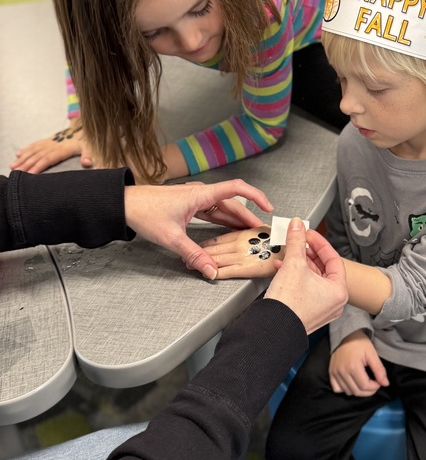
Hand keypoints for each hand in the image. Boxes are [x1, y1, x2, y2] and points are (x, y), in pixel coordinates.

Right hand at [12, 120, 92, 172]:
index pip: (48, 159)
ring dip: (23, 158)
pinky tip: (18, 154)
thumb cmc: (87, 140)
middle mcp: (53, 145)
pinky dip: (26, 149)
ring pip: (33, 150)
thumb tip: (87, 163)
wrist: (84, 126)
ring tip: (13, 166)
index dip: (39, 166)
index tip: (30, 174)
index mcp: (63, 149)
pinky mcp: (49, 139)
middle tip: (16, 173)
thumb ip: (88, 155)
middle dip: (26, 164)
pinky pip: (35, 144)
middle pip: (37, 156)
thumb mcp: (90, 147)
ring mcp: (50, 142)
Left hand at [123, 179, 273, 280]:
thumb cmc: (144, 212)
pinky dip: (223, 221)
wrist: (123, 204)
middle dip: (249, 217)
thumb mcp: (171, 237)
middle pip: (233, 203)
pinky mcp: (189, 205)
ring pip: (223, 208)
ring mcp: (195, 199)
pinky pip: (212, 212)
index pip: (236, 189)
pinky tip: (229, 230)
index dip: (256, 196)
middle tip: (261, 232)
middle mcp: (200, 194)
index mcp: (200, 194)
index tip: (268, 207)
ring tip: (249, 233)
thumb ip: (194, 255)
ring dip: (237, 220)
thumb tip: (210, 270)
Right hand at [264, 219, 346, 333]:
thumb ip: (297, 242)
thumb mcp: (294, 265)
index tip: (309, 234)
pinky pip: (306, 289)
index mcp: (339, 291)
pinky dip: (296, 277)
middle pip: (324, 268)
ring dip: (300, 264)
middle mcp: (334, 302)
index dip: (320, 243)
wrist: (272, 329)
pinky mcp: (308, 313)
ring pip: (313, 279)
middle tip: (300, 241)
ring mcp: (321, 309)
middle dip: (308, 253)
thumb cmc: (288, 305)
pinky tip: (282, 268)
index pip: (333, 258)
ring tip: (289, 253)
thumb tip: (297, 226)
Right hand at [329, 333, 388, 396]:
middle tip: (374, 384)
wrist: (345, 334)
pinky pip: (337, 389)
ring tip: (364, 382)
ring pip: (348, 392)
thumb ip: (379, 369)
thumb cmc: (360, 342)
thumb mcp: (372, 353)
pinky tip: (352, 383)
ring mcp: (335, 373)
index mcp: (353, 366)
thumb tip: (385, 384)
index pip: (365, 386)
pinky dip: (345, 389)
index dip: (374, 387)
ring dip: (358, 391)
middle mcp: (342, 372)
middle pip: (356, 391)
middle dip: (368, 391)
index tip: (379, 382)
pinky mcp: (331, 372)